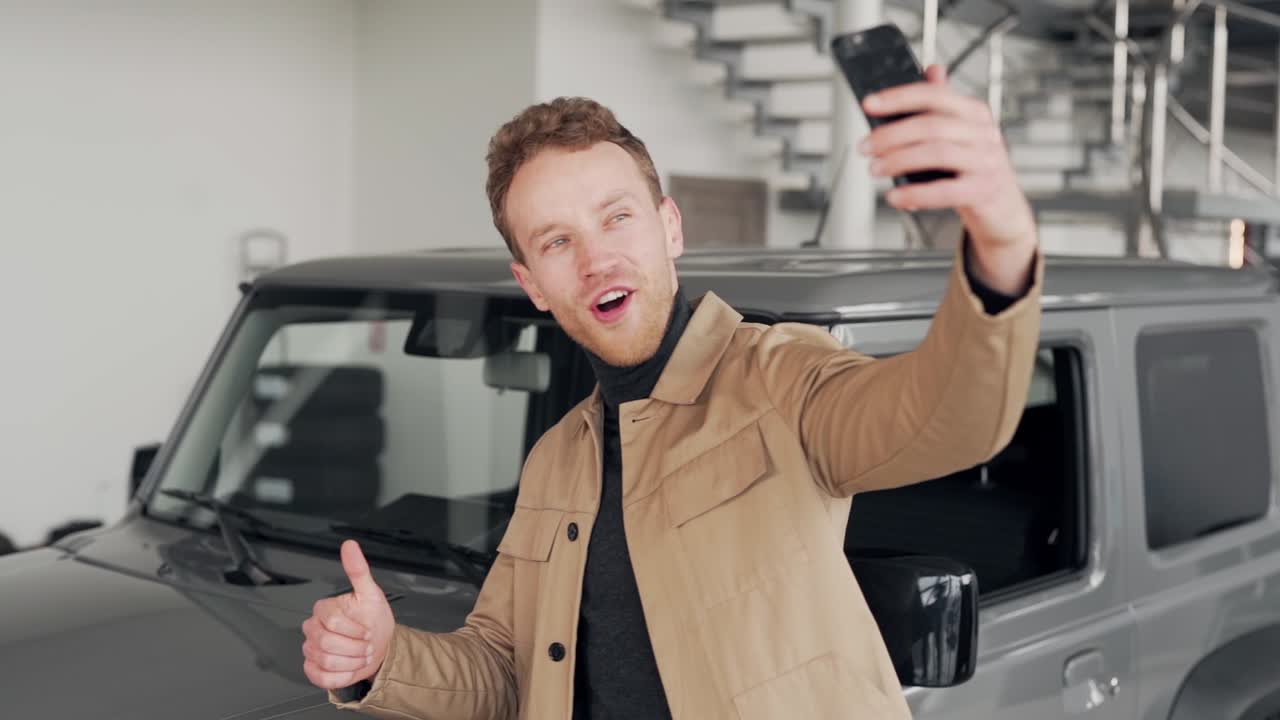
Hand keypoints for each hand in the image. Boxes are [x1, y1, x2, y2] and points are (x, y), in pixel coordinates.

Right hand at [302, 540, 395, 689]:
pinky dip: (341, 676)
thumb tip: (350, 546)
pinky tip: (350, 667)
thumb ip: (358, 570)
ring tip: (360, 655)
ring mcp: (310, 648)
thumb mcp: (371, 593)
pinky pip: (320, 677)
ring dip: (351, 662)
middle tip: (367, 645)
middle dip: (355, 647)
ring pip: (325, 661)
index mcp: (324, 608)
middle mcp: (314, 627)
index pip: (332, 620)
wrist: (378, 646)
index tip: (368, 631)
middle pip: (326, 642)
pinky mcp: (312, 668)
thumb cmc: (373, 619)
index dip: (355, 630)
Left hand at [859, 64, 1036, 293]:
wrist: (1002, 207)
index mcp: (974, 112)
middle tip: (864, 147)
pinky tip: (895, 196)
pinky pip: (945, 191)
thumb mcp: (959, 133)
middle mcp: (983, 133)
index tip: (868, 104)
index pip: (934, 95)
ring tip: (874, 169)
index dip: (899, 97)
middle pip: (931, 125)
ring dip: (898, 161)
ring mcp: (986, 161)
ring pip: (937, 153)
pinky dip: (915, 194)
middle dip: (890, 135)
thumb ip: (943, 106)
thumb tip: (930, 70)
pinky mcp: (983, 190)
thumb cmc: (972, 167)